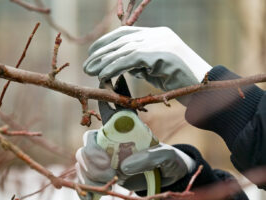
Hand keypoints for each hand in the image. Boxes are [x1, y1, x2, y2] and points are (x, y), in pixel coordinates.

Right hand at [75, 130, 195, 197]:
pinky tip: (94, 197)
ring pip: (82, 169)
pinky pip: (86, 183)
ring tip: (109, 187)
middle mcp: (106, 148)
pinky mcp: (104, 178)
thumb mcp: (165, 155)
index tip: (107, 162)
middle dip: (92, 167)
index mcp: (117, 136)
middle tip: (111, 176)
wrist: (169, 175)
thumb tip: (125, 166)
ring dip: (90, 179)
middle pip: (83, 153)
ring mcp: (103, 164)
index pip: (93, 136)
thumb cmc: (167, 159)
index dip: (93, 148)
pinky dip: (86, 190)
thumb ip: (149, 157)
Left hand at [83, 26, 211, 104]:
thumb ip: (140, 64)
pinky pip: (131, 59)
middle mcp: (157, 35)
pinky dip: (115, 67)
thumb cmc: (180, 82)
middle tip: (87, 64)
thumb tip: (120, 66)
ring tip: (90, 70)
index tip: (92, 52)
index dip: (107, 42)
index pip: (126, 33)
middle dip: (101, 52)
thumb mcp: (156, 69)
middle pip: (122, 40)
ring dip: (104, 60)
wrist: (204, 89)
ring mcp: (160, 42)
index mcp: (157, 35)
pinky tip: (103, 74)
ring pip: (124, 49)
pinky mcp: (160, 54)